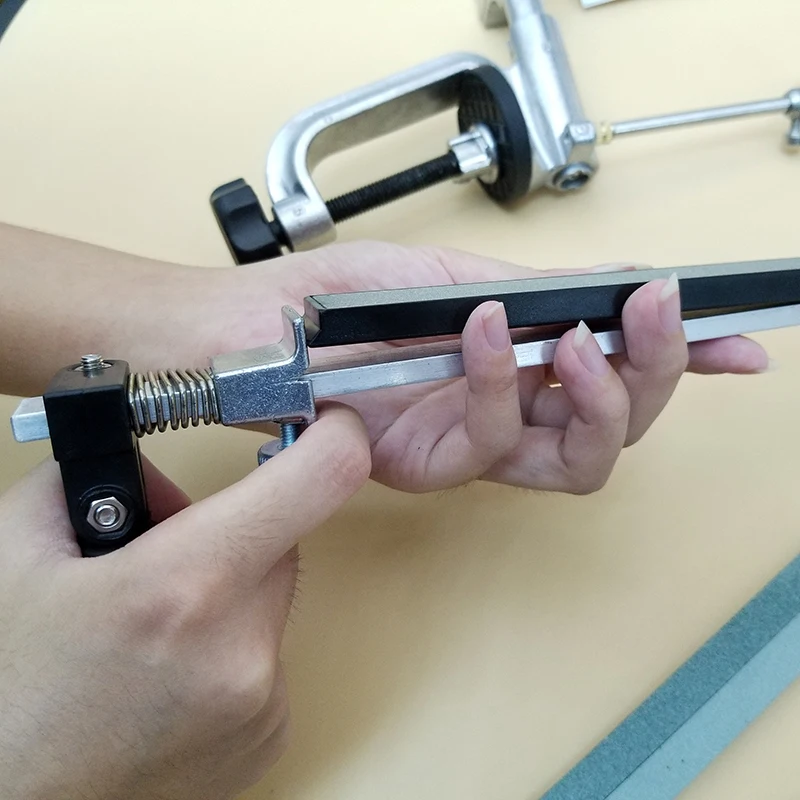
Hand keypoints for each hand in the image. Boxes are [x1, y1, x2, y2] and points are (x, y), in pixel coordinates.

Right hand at [0, 405, 370, 799]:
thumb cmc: (12, 688)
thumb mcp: (22, 555)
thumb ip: (91, 481)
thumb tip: (156, 470)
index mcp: (184, 585)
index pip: (318, 481)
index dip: (335, 437)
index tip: (328, 424)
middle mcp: (242, 648)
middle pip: (284, 542)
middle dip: (237, 530)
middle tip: (174, 549)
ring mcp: (263, 702)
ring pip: (273, 600)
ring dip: (232, 593)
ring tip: (161, 624)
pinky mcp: (269, 737)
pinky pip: (270, 657)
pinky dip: (234, 648)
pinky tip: (173, 673)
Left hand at [193, 241, 769, 493]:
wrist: (259, 326)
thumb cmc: (342, 297)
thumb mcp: (451, 275)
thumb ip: (538, 289)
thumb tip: (619, 281)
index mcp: (519, 362)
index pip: (616, 372)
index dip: (678, 364)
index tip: (732, 344)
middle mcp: (507, 412)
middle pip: (614, 426)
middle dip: (650, 375)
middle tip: (653, 316)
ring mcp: (471, 446)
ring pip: (576, 460)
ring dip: (595, 395)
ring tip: (574, 341)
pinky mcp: (430, 468)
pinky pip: (493, 443)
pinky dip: (502, 380)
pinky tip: (486, 329)